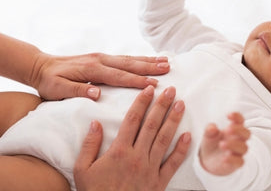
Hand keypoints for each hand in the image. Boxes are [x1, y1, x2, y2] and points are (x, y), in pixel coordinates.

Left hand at [0, 30, 169, 100]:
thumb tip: (97, 94)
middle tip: (169, 68)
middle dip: (149, 66)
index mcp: (91, 69)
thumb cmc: (49, 81)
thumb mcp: (57, 89)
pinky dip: (138, 59)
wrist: (41, 66)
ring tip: (166, 61)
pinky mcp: (101, 58)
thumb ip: (76, 91)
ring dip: (147, 60)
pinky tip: (148, 60)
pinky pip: (123, 58)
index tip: (153, 84)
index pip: (118, 76)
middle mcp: (100, 60)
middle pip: (129, 64)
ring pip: (129, 59)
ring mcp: (101, 57)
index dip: (136, 81)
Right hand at [73, 86, 190, 190]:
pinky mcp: (159, 183)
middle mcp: (137, 157)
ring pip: (164, 139)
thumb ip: (89, 145)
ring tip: (181, 105)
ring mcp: (150, 169)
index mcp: (119, 151)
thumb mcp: (82, 170)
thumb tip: (95, 123)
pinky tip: (188, 136)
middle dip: (162, 105)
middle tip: (171, 90)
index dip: (142, 102)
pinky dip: (181, 149)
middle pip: (152, 125)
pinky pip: (173, 164)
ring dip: (173, 120)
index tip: (149, 89)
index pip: (132, 120)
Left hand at [199, 112, 250, 175]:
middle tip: (227, 129)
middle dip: (238, 130)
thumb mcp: (208, 134)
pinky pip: (239, 162)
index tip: (228, 115)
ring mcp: (238, 152)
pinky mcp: (236, 163)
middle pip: (246, 133)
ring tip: (221, 144)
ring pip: (243, 147)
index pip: (240, 121)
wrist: (208, 160)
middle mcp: (238, 140)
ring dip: (233, 144)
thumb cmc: (212, 143)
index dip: (237, 117)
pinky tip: (224, 158)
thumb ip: (209, 130)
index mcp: (233, 129)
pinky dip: (233, 159)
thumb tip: (213, 127)